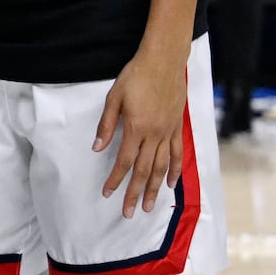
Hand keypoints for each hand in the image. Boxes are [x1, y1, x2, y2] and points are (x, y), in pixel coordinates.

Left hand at [93, 43, 186, 217]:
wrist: (164, 61)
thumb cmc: (136, 76)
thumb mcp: (114, 98)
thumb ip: (107, 125)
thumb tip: (97, 148)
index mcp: (136, 128)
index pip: (124, 161)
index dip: (115, 179)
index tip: (108, 194)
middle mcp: (154, 134)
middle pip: (144, 171)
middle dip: (134, 193)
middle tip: (128, 213)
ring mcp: (168, 132)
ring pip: (161, 167)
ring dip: (154, 188)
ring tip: (148, 206)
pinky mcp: (178, 127)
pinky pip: (177, 154)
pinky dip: (174, 171)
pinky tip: (170, 184)